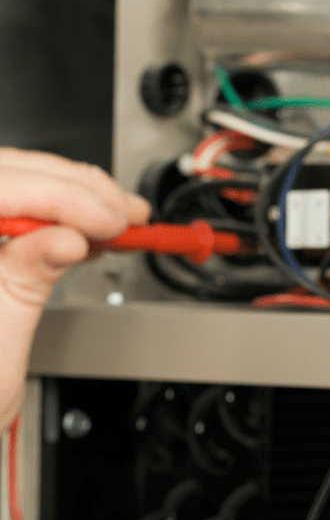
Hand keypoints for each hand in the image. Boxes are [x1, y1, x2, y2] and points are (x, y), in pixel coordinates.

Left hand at [0, 149, 149, 429]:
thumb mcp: (0, 347)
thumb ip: (28, 280)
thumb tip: (69, 237)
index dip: (62, 196)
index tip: (111, 222)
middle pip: (7, 173)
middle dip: (76, 187)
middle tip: (127, 215)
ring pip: (12, 178)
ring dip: (72, 194)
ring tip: (118, 220)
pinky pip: (12, 206)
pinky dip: (57, 212)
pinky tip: (87, 228)